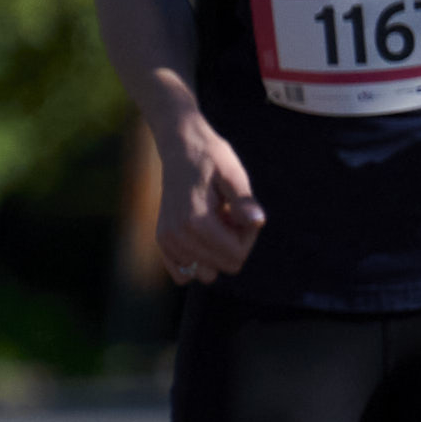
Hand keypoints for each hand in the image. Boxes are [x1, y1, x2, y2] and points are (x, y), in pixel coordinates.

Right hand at [159, 110, 264, 283]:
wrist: (180, 147)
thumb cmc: (212, 158)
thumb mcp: (234, 174)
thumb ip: (244, 201)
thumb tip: (258, 223)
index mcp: (196, 222)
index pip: (236, 256)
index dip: (248, 236)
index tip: (240, 211)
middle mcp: (177, 236)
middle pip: (224, 265)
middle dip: (233, 244)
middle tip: (227, 214)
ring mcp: (167, 240)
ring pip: (206, 271)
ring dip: (215, 249)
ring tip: (212, 220)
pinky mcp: (162, 241)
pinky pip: (183, 274)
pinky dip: (198, 259)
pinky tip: (200, 237)